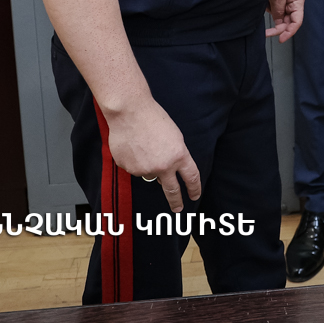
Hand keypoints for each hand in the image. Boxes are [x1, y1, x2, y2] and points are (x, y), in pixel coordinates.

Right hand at [103, 99, 200, 213]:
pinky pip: (133, 168)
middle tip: (178, 209)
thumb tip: (165, 175)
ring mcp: (144, 169)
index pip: (191, 177)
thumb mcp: (174, 136)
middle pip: (172, 190)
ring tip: (143, 145)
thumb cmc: (154, 119)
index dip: (194, 189)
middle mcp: (163, 166)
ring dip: (148, 165)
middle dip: (176, 202)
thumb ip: (175, 156)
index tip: (194, 196)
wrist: (130, 112)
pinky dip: (134, 160)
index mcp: (179, 156)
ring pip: (149, 174)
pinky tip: (132, 146)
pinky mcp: (128, 168)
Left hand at [266, 0, 303, 42]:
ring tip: (266, 3)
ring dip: (272, 14)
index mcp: (298, 2)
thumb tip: (278, 22)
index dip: (289, 32)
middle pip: (288, 21)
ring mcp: (287, 0)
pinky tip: (266, 1)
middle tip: (266, 32)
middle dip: (277, 25)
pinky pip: (275, 8)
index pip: (297, 22)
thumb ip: (278, 11)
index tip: (280, 39)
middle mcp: (294, 3)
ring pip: (280, 15)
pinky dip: (269, 7)